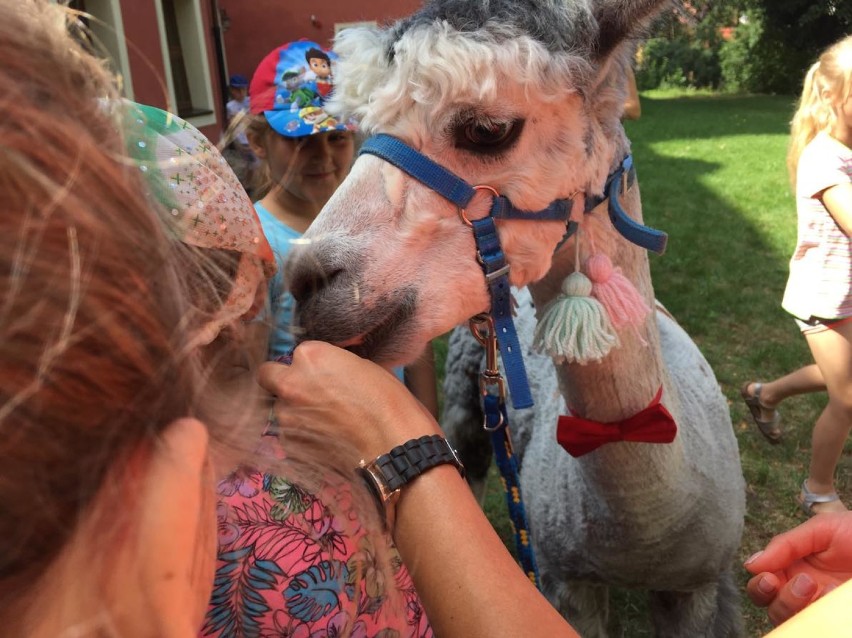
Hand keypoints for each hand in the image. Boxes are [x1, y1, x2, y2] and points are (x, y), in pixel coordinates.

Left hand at [257, 341, 441, 463]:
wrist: (394, 445)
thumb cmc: (389, 401)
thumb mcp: (363, 366)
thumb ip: (335, 364)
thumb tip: (327, 371)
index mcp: (310, 356)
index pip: (297, 354)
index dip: (311, 365)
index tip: (326, 375)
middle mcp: (291, 383)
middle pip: (270, 377)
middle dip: (286, 382)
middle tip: (310, 394)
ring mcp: (286, 416)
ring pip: (280, 408)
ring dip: (295, 412)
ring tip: (325, 423)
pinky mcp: (290, 445)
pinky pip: (289, 434)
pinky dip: (302, 436)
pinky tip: (326, 440)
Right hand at [744, 512, 851, 625]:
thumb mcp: (823, 530)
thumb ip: (785, 544)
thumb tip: (750, 564)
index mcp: (794, 567)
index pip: (763, 582)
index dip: (759, 582)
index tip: (768, 576)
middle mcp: (805, 591)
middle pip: (771, 606)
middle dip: (773, 596)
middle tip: (794, 582)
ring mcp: (823, 609)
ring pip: (790, 621)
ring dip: (793, 606)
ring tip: (815, 587)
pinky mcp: (838, 620)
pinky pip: (817, 627)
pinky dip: (815, 623)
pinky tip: (830, 602)